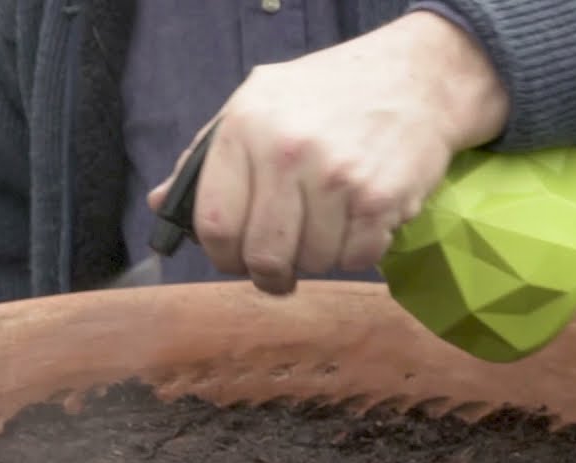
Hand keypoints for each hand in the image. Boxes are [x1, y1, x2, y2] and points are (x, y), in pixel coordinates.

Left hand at [147, 10, 508, 294]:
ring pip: (313, 262)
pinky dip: (357, 253)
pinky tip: (359, 224)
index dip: (221, 256)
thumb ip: (206, 157)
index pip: (214, 224)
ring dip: (318, 259)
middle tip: (281, 268)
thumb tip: (160, 206)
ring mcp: (336, 177)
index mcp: (246, 128)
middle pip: (263, 255)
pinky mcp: (380, 198)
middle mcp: (287, 152)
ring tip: (328, 228)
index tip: (235, 259)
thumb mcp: (257, 104)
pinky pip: (356, 259)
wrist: (415, 78)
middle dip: (270, 273)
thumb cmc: (328, 94)